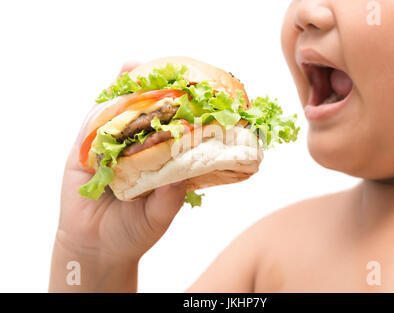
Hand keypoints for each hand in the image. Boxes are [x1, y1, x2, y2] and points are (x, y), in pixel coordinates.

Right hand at [49, 62, 186, 291]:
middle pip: (141, 114)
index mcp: (154, 159)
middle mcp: (132, 149)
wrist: (97, 249)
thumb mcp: (159, 216)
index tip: (191, 88)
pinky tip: (107, 94)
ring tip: (133, 66)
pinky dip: (98, 112)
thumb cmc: (134, 232)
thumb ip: (170, 199)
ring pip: (114, 115)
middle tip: (161, 66)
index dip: (177, 109)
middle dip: (149, 89)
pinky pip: (90, 130)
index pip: (167, 128)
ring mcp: (107, 149)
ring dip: (122, 90)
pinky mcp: (82, 155)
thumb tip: (181, 177)